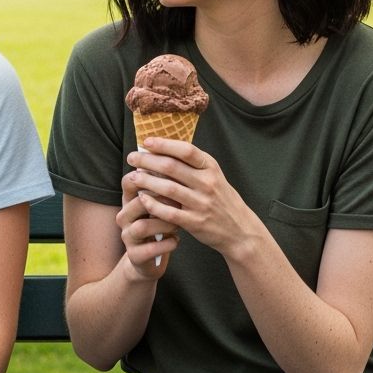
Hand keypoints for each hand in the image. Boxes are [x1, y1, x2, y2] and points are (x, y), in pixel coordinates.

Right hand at [117, 171, 176, 278]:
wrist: (150, 257)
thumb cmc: (160, 223)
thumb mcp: (159, 202)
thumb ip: (165, 183)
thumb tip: (180, 158)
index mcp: (130, 199)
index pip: (130, 181)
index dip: (149, 175)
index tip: (171, 175)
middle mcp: (125, 216)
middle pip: (137, 202)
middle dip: (161, 201)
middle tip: (180, 201)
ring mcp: (128, 236)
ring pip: (142, 226)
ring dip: (163, 224)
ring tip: (178, 224)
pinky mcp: (135, 256)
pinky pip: (149, 250)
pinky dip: (166, 244)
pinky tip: (177, 240)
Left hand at [127, 138, 256, 259]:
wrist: (240, 230)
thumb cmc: (221, 199)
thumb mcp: (214, 176)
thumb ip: (193, 164)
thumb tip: (163, 148)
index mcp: (211, 168)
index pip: (186, 150)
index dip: (164, 144)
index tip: (146, 142)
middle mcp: (207, 184)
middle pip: (172, 167)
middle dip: (147, 160)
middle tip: (131, 157)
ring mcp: (201, 204)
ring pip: (168, 189)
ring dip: (146, 181)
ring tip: (132, 176)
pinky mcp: (195, 223)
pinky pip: (169, 212)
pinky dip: (153, 204)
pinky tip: (141, 198)